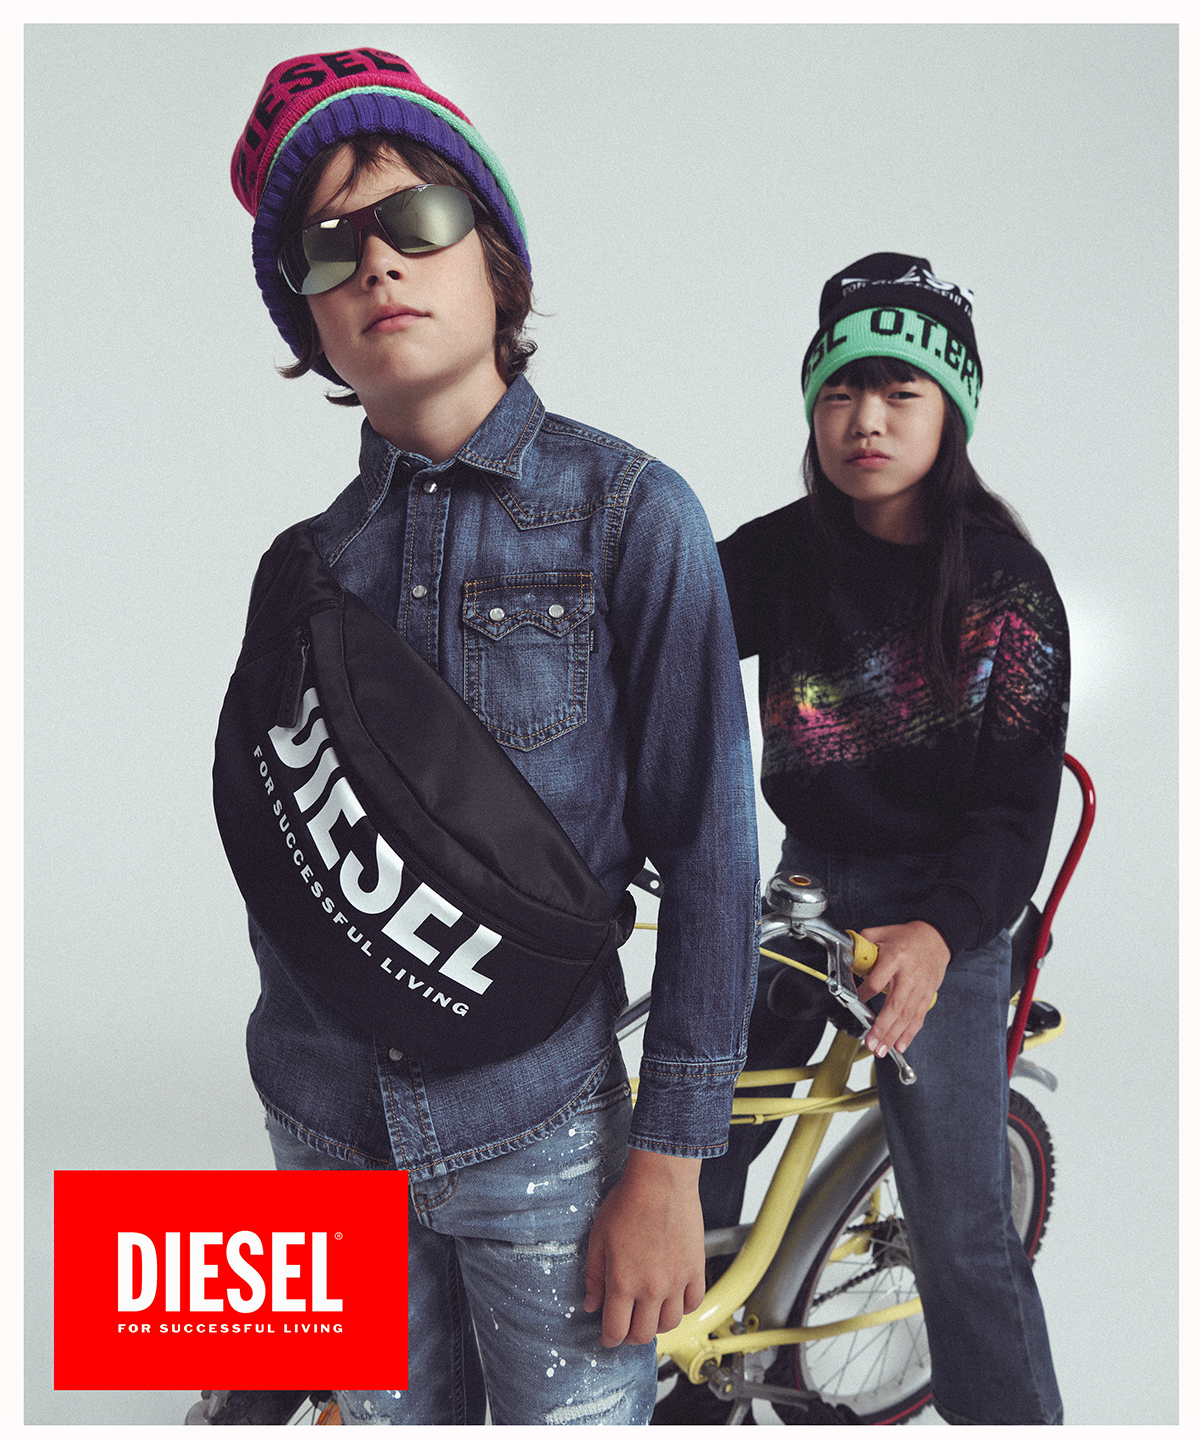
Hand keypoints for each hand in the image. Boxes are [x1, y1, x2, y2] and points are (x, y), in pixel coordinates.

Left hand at [582, 1147, 704, 1346]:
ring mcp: (676, 1281)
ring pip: (670, 1323)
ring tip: (649, 1313)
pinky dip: (683, 1307)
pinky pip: (693, 1303)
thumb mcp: (598, 1238)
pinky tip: (673, 1298)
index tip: (608, 1336)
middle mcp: (651, 1288)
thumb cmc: (628, 1202)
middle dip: (631, 1336)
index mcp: (623, 1282)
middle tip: (626, 1326)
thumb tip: (592, 1304)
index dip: (609, 1338)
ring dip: (657, 1324)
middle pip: (643, 1334)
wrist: (661, 1180)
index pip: (616, 1330)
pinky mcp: (695, 1269)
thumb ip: (594, 1276)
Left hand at [856, 920, 949, 1057]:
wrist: (937, 937)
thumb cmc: (908, 936)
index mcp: (895, 958)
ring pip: (907, 1015)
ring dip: (893, 1035)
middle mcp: (908, 975)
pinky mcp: (928, 995)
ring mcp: (920, 987)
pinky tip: (901, 1045)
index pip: (877, 981)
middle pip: (894, 1005)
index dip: (864, 993)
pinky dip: (910, 1033)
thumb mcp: (881, 932)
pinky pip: (919, 1017)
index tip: (855, 1001)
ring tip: (882, 1049)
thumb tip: (845, 954)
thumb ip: (862, 944)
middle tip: (870, 1042)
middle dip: (882, 1027)